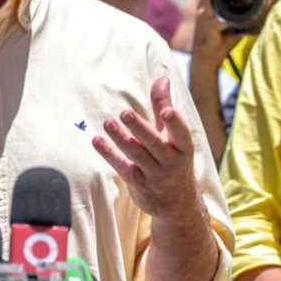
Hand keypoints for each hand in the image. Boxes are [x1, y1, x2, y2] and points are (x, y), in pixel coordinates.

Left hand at [93, 76, 196, 214]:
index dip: (175, 123)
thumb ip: (164, 106)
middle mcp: (171, 161)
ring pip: (136, 155)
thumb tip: (163, 78)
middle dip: (140, 129)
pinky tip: (97, 141)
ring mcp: (154, 174)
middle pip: (154, 143)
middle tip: (125, 113)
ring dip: (121, 139)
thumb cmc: (172, 157)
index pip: (181, 133)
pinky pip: (122, 167)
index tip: (167, 111)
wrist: (175, 202)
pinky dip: (109, 154)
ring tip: (108, 123)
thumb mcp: (172, 135)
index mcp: (182, 146)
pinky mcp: (138, 183)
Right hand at [191, 0, 241, 68]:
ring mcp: (205, 16)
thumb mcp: (230, 19)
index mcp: (209, 0)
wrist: (206, 58)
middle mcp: (204, 5)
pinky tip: (228, 17)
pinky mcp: (208, 29)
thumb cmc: (219, 38)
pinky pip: (215, 20)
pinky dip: (222, 17)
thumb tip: (266, 4)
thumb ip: (242, 10)